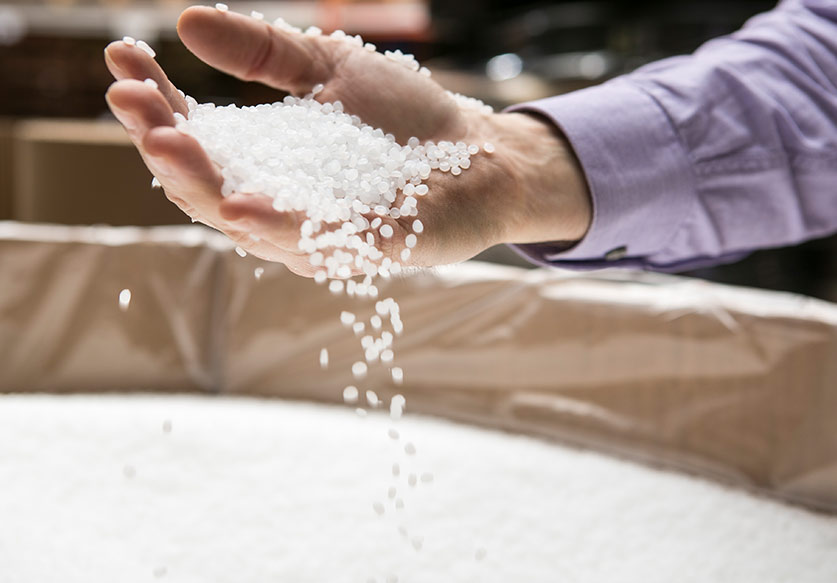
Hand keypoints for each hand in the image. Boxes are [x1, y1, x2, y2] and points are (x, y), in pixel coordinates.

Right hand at [104, 6, 590, 275]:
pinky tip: (240, 206)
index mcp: (269, 161)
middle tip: (131, 103)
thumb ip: (265, 54)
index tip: (122, 57)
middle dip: (166, 146)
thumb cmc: (406, 120)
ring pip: (249, 221)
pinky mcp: (369, 247)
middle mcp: (283, 203)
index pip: (197, 137)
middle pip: (208, 185)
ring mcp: (322, 231)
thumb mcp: (330, 68)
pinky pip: (316, 242)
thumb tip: (184, 22)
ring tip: (164, 144)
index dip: (155, 102)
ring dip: (203, 185)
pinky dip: (278, 225)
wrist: (484, 154)